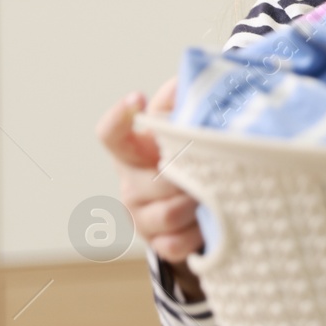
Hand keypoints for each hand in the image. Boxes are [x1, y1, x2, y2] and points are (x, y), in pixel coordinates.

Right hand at [95, 76, 204, 300]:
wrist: (193, 205)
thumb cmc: (184, 158)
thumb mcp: (181, 130)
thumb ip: (179, 104)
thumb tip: (184, 81)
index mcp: (132, 151)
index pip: (111, 134)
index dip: (119, 116)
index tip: (136, 97)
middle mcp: (129, 184)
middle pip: (148, 182)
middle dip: (181, 177)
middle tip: (206, 168)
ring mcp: (141, 216)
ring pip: (166, 214)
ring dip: (195, 204)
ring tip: (214, 193)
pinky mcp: (158, 243)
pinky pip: (175, 244)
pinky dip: (197, 234)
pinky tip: (210, 222)